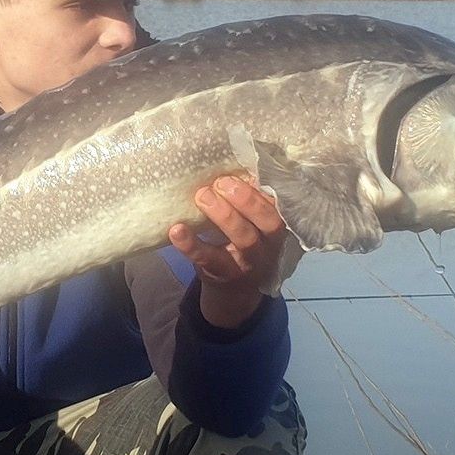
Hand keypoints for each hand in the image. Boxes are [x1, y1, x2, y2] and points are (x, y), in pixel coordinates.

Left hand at [167, 176, 288, 328]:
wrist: (234, 290)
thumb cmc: (242, 244)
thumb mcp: (253, 225)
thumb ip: (249, 202)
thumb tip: (231, 164)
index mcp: (276, 229)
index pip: (278, 208)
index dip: (261, 192)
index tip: (241, 174)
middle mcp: (267, 246)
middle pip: (267, 223)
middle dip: (246, 200)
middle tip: (221, 183)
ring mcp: (246, 262)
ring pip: (243, 239)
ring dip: (223, 215)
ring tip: (202, 196)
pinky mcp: (221, 272)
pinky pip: (207, 258)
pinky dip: (190, 244)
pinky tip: (176, 230)